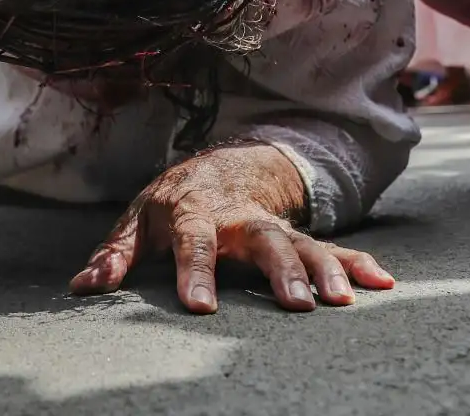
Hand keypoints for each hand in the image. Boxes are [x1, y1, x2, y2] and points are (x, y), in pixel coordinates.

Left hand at [70, 144, 394, 313]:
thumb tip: (84, 286)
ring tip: (344, 301)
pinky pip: (335, 248)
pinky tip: (384, 284)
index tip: (200, 306)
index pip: (194, 242)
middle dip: (282, 272)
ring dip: (328, 270)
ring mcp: (274, 227)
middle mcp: (241, 219)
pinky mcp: (299, 237)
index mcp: (196, 213)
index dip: (196, 272)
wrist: (221, 163)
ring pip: (304, 245)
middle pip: (264, 242)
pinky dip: (360, 264)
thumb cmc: (173, 201)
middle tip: (298, 306)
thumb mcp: (138, 219)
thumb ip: (116, 253)